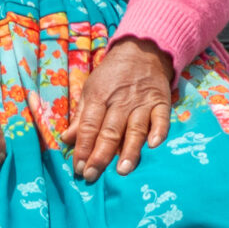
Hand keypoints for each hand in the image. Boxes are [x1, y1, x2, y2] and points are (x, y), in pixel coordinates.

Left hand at [60, 37, 172, 180]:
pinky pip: (162, 118)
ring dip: (129, 150)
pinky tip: (153, 145)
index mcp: (98, 97)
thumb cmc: (111, 76)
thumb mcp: (90, 90)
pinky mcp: (161, 102)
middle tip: (92, 175)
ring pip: (135, 129)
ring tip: (123, 170)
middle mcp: (120, 101)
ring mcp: (142, 102)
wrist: (141, 51)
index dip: (82, 147)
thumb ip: (80, 117)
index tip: (78, 167)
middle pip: (109, 131)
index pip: (88, 126)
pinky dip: (159, 131)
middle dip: (100, 155)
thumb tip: (66, 139)